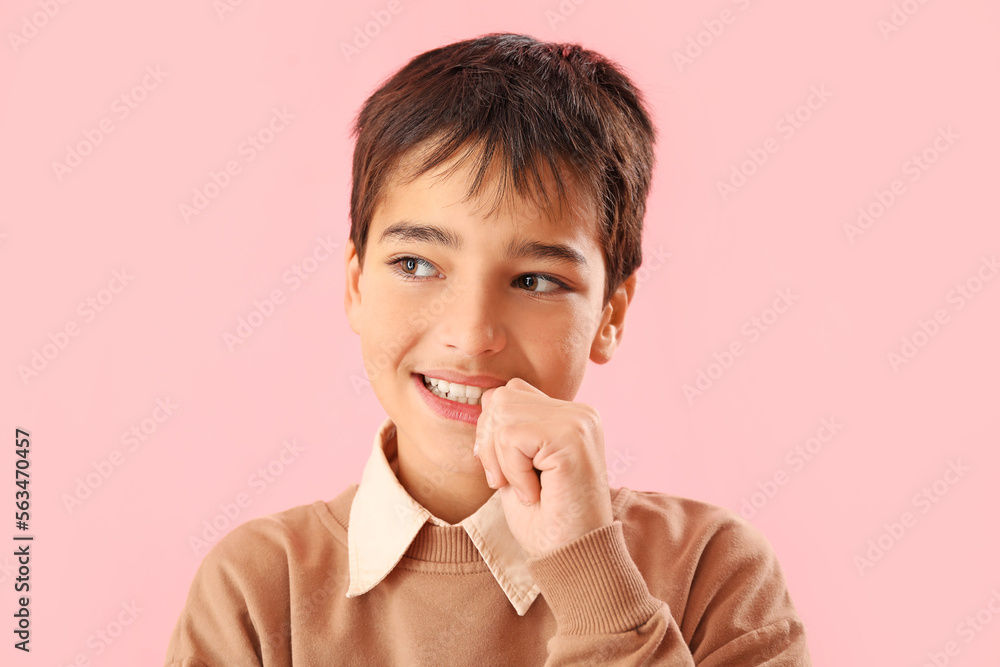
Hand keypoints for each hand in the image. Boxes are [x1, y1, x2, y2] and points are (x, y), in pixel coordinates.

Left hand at [473, 378, 613, 557]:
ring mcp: (579, 421)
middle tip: (507, 484)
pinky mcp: (572, 436)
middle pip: (500, 398)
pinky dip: (512, 471)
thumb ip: (507, 430)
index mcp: (569, 415)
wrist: (574, 558)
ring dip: (501, 460)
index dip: (492, 434)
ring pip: (502, 413)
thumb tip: (485, 400)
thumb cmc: (546, 521)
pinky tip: (535, 493)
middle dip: (489, 444)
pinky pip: (511, 437)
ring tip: (525, 489)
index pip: (508, 394)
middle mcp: (579, 412)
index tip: (503, 475)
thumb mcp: (517, 466)